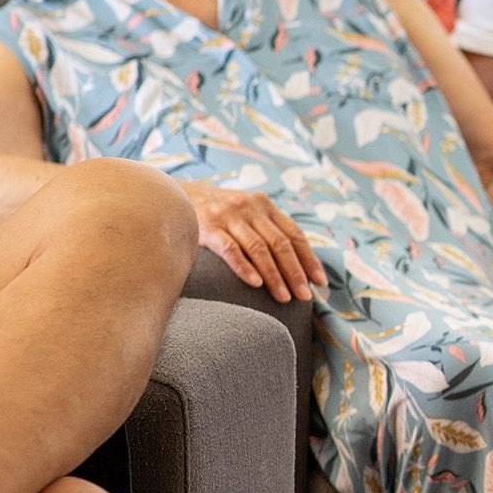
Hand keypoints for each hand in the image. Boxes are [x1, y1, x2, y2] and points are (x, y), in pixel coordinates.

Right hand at [183, 181, 325, 303]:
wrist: (172, 195)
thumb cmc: (215, 212)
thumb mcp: (244, 211)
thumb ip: (265, 229)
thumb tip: (294, 264)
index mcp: (264, 205)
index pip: (294, 234)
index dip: (309, 258)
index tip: (320, 281)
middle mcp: (250, 208)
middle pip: (281, 244)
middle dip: (296, 272)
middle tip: (305, 296)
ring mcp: (228, 216)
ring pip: (260, 249)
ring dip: (274, 276)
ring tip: (284, 298)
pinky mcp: (207, 227)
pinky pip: (230, 249)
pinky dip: (244, 267)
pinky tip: (255, 284)